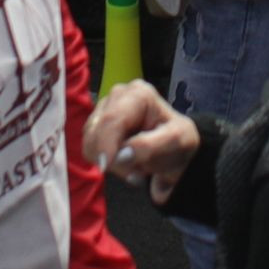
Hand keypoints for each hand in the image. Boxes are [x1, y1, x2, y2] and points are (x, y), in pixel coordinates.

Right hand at [84, 80, 198, 190]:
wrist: (175, 150)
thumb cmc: (178, 142)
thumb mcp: (176, 142)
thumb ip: (149, 147)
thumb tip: (121, 155)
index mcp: (138, 94)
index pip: (112, 119)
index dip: (106, 145)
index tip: (109, 167)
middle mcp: (118, 95)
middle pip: (96, 130)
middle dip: (112, 157)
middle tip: (136, 174)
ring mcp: (105, 108)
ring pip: (90, 141)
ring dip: (110, 162)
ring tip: (134, 168)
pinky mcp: (97, 124)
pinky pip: (90, 147)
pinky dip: (105, 161)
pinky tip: (125, 163)